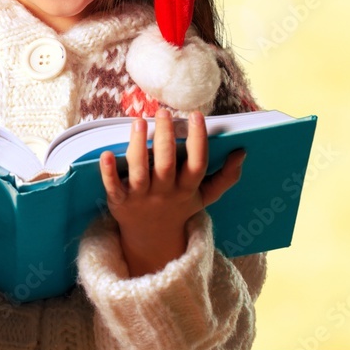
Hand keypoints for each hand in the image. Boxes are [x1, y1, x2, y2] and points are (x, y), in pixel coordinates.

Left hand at [99, 109, 245, 276]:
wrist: (151, 238)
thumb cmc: (179, 208)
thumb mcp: (205, 196)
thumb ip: (225, 177)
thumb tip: (242, 152)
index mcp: (187, 189)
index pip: (197, 163)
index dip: (198, 140)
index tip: (196, 115)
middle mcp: (165, 192)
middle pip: (167, 164)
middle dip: (166, 138)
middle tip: (163, 112)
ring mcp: (141, 197)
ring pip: (140, 171)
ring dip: (139, 146)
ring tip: (139, 121)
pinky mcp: (120, 201)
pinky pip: (114, 186)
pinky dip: (109, 172)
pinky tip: (106, 154)